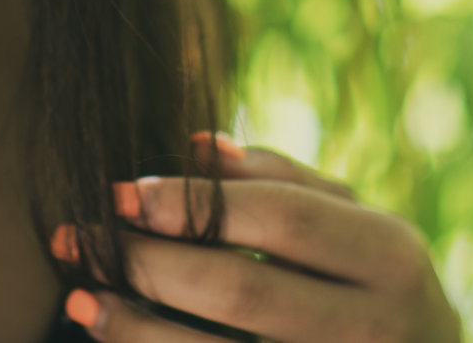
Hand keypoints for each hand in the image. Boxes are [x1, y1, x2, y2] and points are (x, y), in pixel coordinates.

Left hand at [55, 134, 460, 342]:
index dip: (193, 203)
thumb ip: (285, 180)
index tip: (122, 193)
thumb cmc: (377, 288)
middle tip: (81, 236)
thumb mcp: (358, 229)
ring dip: (135, 329)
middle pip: (240, 291)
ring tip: (81, 298)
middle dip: (149, 262)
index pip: (280, 218)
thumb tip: (198, 148)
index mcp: (391, 257)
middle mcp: (375, 328)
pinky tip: (116, 339)